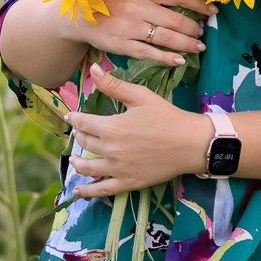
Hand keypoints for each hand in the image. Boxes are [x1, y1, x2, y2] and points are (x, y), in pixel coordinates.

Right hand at [67, 0, 216, 66]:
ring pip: (167, 38)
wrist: (77, 14)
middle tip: (202, 33)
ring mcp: (130, 28)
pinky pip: (149, 53)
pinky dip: (167, 58)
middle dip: (194, 28)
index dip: (198, 3)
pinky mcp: (122, 45)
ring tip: (198, 47)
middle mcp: (139, 7)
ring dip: (187, 44)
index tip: (211, 10)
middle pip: (177, 19)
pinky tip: (180, 60)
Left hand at [67, 69, 209, 195]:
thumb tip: (93, 70)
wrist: (190, 143)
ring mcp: (118, 169)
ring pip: (88, 167)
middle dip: (79, 136)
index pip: (83, 123)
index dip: (74, 118)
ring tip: (74, 159)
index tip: (70, 116)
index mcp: (111, 127)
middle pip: (85, 143)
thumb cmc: (167, 116)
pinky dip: (88, 191)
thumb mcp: (141, 96)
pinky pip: (102, 190)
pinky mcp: (128, 182)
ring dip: (77, 162)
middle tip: (80, 132)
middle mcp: (110, 149)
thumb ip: (114, 85)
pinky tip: (78, 190)